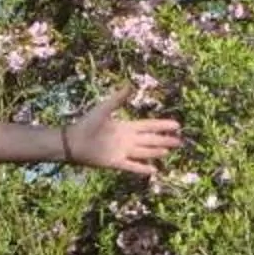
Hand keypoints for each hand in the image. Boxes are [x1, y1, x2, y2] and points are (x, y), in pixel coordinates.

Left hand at [64, 95, 181, 177]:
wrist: (73, 141)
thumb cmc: (88, 123)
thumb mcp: (104, 109)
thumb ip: (117, 99)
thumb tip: (130, 85)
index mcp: (126, 126)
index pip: (149, 126)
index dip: (162, 125)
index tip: (176, 125)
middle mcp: (128, 140)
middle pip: (150, 140)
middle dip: (165, 140)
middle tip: (180, 141)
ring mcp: (123, 152)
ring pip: (145, 152)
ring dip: (157, 152)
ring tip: (169, 151)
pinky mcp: (116, 162)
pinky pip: (132, 166)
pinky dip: (143, 168)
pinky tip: (154, 170)